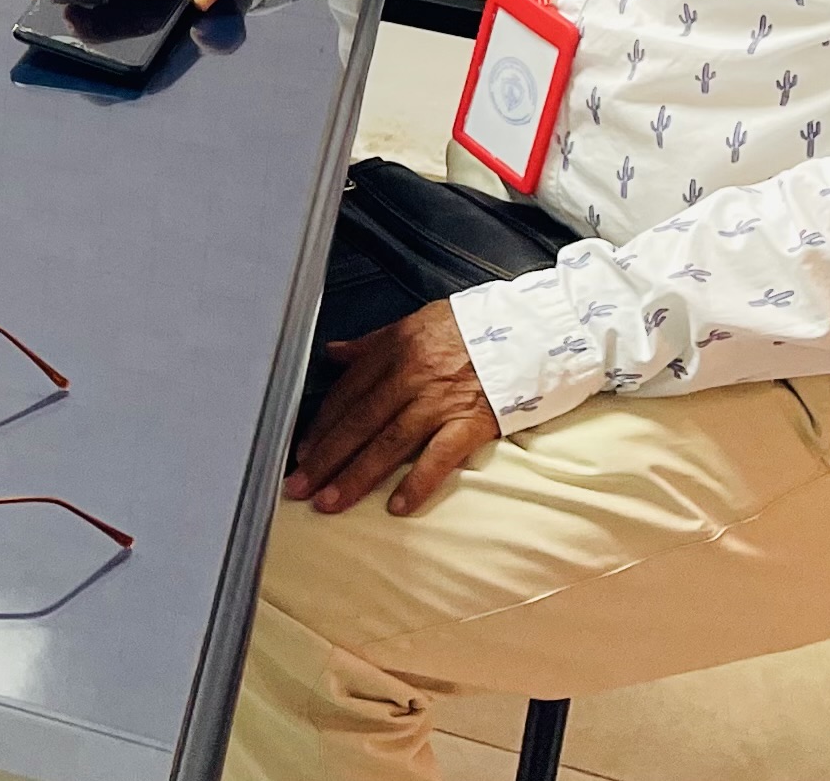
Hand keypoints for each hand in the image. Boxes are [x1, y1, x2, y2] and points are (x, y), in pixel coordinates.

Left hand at [287, 302, 499, 515]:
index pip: (348, 393)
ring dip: (357, 476)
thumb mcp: (415, 322)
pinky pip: (439, 458)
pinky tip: (396, 507)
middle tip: (298, 487)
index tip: (301, 453)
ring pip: (389, 443)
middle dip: (325, 458)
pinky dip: (417, 483)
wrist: (531, 330)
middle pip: (360, 422)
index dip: (322, 426)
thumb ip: (371, 344)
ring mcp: (441, 401)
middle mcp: (412, 375)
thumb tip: (332, 353)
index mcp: (395, 349)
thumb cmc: (472, 328)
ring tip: (331, 502)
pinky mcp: (472, 422)